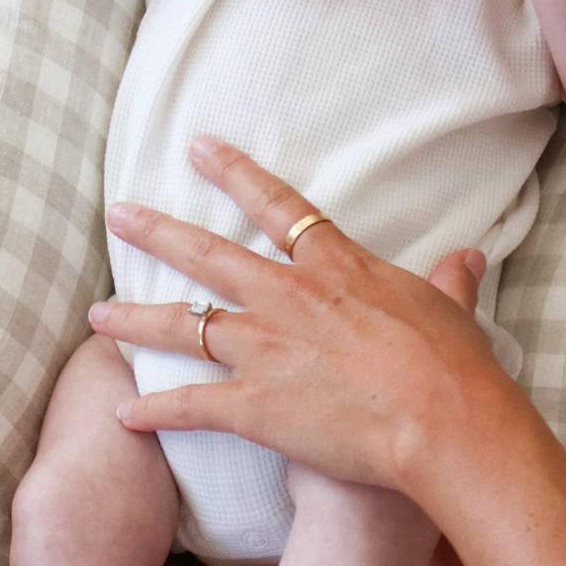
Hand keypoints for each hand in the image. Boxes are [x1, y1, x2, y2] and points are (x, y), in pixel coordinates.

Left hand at [89, 137, 513, 491]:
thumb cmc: (452, 363)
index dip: (234, 173)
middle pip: (207, 257)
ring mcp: (263, 350)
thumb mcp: (451, 308)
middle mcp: (286, 298)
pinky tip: (123, 414)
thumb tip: (467, 259)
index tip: (198, 148)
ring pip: (182, 326)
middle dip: (157, 233)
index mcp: (334, 267)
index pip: (276, 206)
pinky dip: (153, 411)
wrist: (441, 417)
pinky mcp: (252, 406)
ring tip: (97, 315)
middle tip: (118, 215)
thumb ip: (450, 280)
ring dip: (134, 320)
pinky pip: (189, 405)